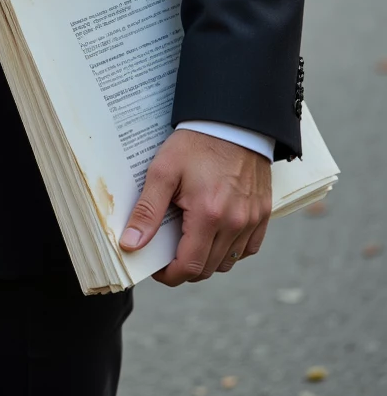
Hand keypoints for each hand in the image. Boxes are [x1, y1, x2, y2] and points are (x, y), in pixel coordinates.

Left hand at [118, 129, 271, 286]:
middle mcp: (235, 223)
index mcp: (208, 215)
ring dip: (208, 261)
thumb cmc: (196, 143)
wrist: (232, 120)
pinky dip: (231, 251)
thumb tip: (131, 244)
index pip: (189, 267)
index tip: (157, 267)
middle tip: (168, 253)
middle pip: (209, 269)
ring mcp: (252, 219)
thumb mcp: (163, 171)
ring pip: (229, 262)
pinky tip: (216, 236)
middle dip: (185, 268)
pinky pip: (248, 249)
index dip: (170, 275)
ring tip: (190, 242)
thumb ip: (147, 210)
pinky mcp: (263, 212)